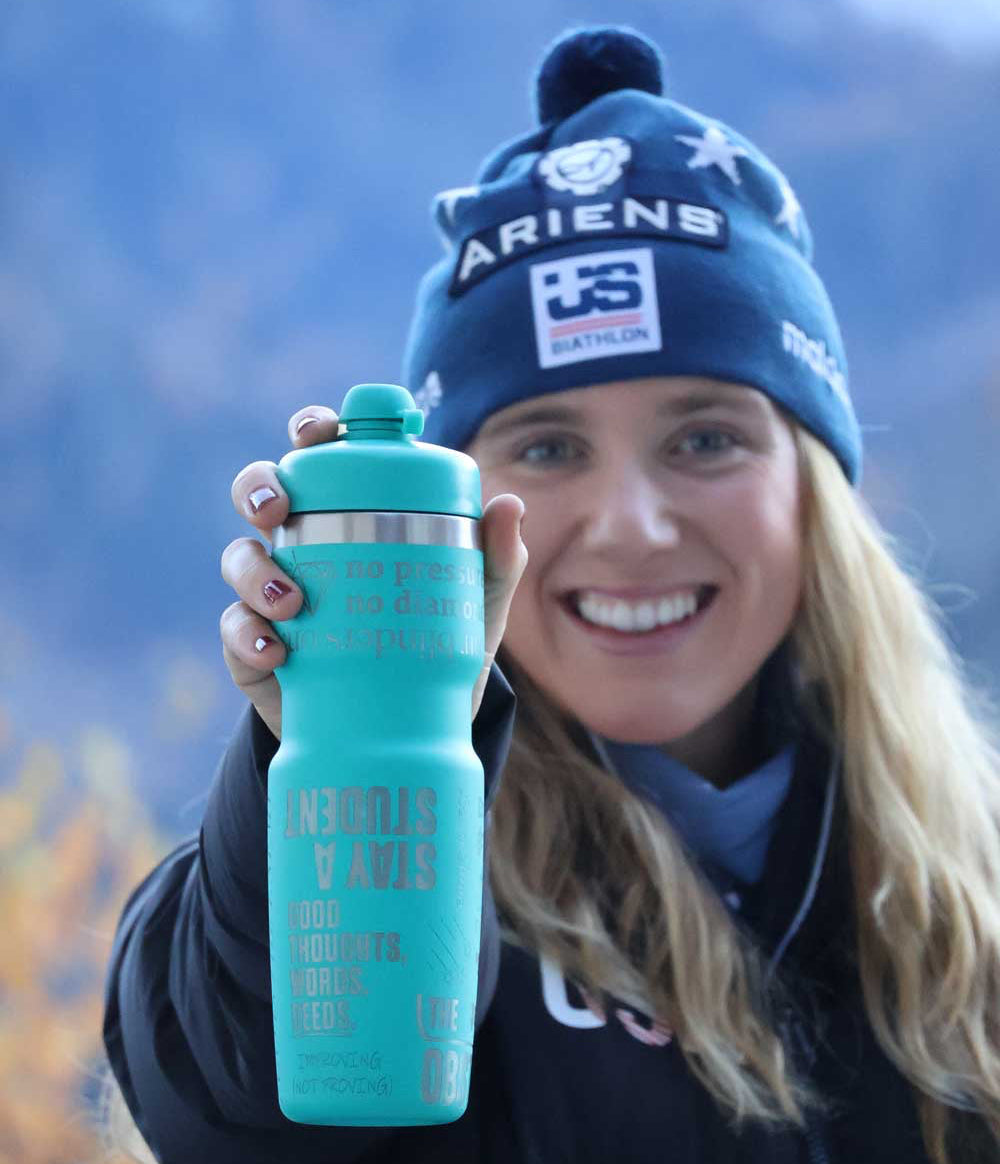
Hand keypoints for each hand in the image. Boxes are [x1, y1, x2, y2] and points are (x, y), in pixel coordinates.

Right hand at [220, 406, 527, 738]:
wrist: (397, 731)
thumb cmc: (430, 647)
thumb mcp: (471, 606)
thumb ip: (494, 559)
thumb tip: (508, 505)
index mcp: (351, 516)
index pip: (325, 458)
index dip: (311, 430)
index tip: (314, 432)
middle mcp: (304, 544)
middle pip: (261, 493)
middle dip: (259, 488)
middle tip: (278, 508)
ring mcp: (271, 594)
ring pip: (240, 558)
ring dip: (256, 572)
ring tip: (291, 601)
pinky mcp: (253, 646)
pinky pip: (235, 630)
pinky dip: (248, 636)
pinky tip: (275, 651)